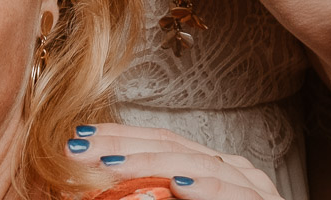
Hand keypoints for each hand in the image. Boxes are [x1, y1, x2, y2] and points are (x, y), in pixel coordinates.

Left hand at [67, 122, 286, 199]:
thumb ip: (148, 198)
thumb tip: (87, 195)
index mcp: (210, 170)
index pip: (161, 141)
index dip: (120, 136)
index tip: (78, 139)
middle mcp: (232, 171)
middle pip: (174, 146)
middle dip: (123, 145)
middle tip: (79, 148)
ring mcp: (252, 187)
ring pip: (200, 164)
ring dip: (153, 162)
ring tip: (112, 165)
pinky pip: (236, 194)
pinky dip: (208, 189)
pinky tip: (180, 185)